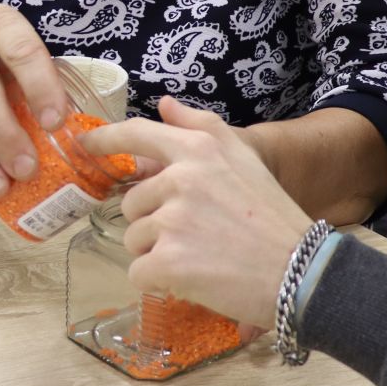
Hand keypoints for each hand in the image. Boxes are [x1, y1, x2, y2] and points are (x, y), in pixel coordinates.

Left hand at [81, 97, 310, 331]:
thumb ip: (200, 126)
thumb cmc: (273, 217)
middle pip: (132, 202)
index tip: (84, 144)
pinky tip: (193, 279)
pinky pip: (138, 272)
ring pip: (134, 239)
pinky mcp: (167, 261)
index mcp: (199, 149)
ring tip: (200, 257)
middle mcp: (182, 178)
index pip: (137, 134)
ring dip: (157, 253)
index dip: (104, 139)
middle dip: (153, 222)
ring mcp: (172, 220)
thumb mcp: (244, 158)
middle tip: (197, 235)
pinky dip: (159, 281)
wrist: (302, 272)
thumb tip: (164, 104)